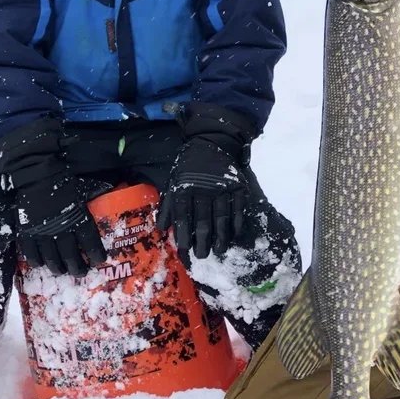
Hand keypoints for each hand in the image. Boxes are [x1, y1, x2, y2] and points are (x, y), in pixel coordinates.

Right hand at [0, 119, 107, 276]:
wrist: (37, 174)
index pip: (90, 242)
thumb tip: (119, 185)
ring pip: (51, 258)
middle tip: (81, 273)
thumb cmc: (64, 179)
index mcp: (78, 219)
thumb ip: (100, 189)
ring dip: (57, 267)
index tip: (99, 260)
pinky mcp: (26, 231)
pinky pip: (30, 252)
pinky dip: (35, 260)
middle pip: (70, 255)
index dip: (95, 254)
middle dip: (77, 267)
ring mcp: (42, 233)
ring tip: (61, 272)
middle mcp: (62, 230)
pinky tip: (40, 264)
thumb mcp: (86, 184)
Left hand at [158, 137, 246, 258]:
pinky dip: (236, 223)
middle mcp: (203, 189)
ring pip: (221, 218)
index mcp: (184, 187)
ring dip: (220, 237)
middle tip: (202, 256)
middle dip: (202, 242)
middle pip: (203, 221)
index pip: (183, 217)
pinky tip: (233, 234)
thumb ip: (167, 205)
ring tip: (219, 250)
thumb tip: (162, 229)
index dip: (183, 235)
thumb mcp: (172, 181)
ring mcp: (222, 187)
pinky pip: (237, 208)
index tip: (183, 250)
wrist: (212, 142)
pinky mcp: (237, 185)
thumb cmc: (188, 166)